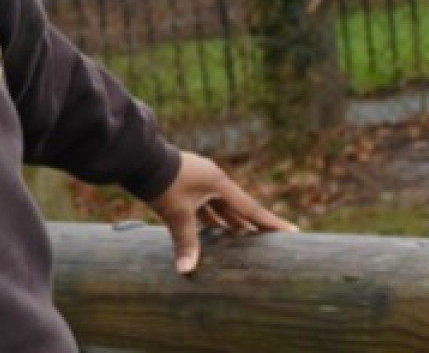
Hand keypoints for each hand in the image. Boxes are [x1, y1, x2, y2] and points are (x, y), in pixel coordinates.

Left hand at [146, 151, 297, 275]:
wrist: (136, 158)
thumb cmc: (160, 183)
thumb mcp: (176, 214)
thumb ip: (185, 242)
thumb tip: (187, 270)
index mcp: (218, 183)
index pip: (250, 208)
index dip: (270, 223)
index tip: (293, 232)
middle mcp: (212, 179)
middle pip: (237, 207)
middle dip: (252, 224)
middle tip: (270, 239)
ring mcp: (198, 179)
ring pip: (219, 206)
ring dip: (229, 221)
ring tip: (243, 238)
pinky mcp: (184, 183)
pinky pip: (203, 204)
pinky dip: (209, 217)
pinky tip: (210, 229)